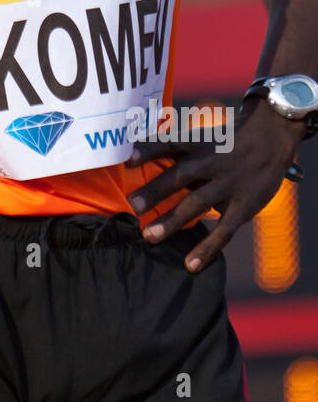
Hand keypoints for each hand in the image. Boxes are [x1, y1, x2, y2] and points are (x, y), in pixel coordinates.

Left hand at [125, 99, 301, 270]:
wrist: (272, 138)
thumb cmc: (227, 140)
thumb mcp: (203, 135)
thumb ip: (176, 148)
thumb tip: (137, 156)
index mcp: (198, 143)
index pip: (170, 143)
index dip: (149, 150)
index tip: (128, 160)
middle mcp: (211, 162)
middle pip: (180, 175)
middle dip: (156, 191)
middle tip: (133, 206)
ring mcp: (228, 185)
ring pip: (197, 203)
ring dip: (172, 221)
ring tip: (149, 236)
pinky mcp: (243, 206)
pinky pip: (224, 230)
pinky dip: (207, 249)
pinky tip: (190, 265)